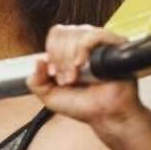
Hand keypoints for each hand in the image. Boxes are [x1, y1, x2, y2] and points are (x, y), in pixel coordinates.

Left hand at [28, 24, 148, 130]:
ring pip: (76, 33)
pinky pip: (94, 36)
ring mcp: (100, 44)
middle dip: (60, 59)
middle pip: (64, 33)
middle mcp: (86, 44)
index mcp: (71, 51)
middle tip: (67, 80)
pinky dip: (82, 49)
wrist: (105, 116)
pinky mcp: (115, 45)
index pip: (57, 34)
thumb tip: (38, 61)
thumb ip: (35, 81)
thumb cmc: (84, 106)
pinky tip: (81, 65)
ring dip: (70, 59)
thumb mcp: (50, 96)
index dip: (52, 52)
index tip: (53, 74)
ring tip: (76, 78)